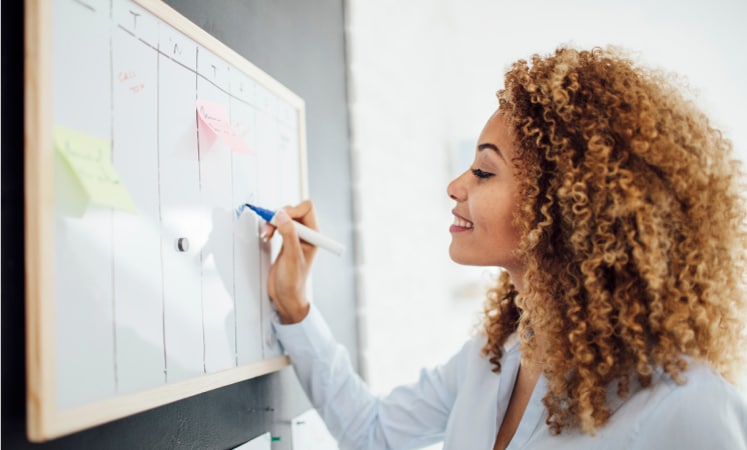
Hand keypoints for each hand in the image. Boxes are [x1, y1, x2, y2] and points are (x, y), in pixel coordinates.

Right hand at [265, 200, 317, 323]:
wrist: (286, 297)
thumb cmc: (294, 282)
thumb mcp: (291, 257)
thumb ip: (288, 234)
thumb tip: (282, 214)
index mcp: (314, 236)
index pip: (306, 208)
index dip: (292, 210)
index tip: (280, 219)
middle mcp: (305, 235)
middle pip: (293, 211)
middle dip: (279, 215)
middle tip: (269, 228)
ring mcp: (294, 238)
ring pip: (284, 217)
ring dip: (272, 221)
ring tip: (266, 234)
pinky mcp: (284, 242)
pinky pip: (277, 226)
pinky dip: (269, 227)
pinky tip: (266, 236)